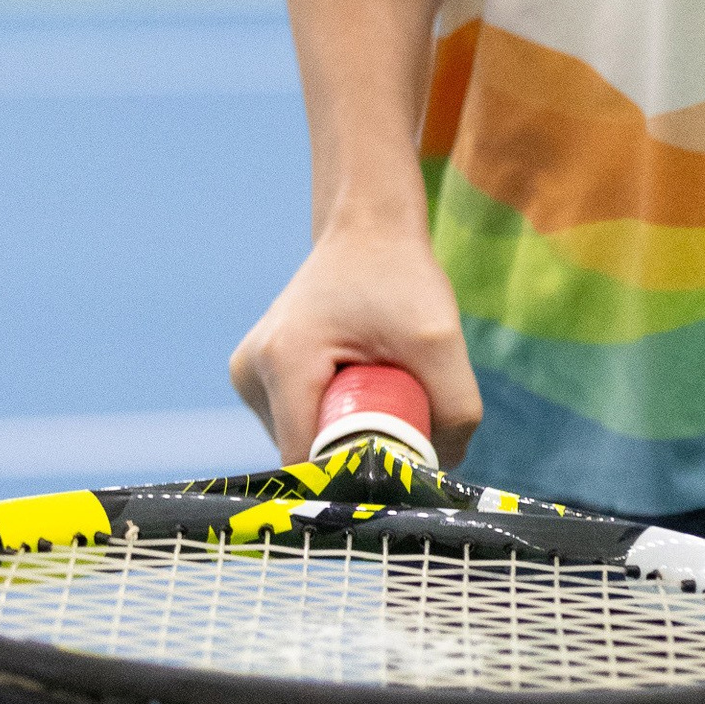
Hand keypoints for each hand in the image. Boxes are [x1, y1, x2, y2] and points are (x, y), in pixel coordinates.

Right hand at [230, 198, 484, 465]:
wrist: (368, 228)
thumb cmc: (401, 276)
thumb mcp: (441, 339)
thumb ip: (456, 408)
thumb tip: (443, 469)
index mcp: (283, 363)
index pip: (308, 461)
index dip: (353, 476)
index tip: (397, 466)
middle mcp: (251, 371)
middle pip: (304, 452)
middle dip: (353, 452)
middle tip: (400, 424)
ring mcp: (248, 373)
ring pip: (300, 438)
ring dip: (340, 434)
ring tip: (379, 395)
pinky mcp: (257, 374)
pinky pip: (296, 418)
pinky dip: (329, 417)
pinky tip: (357, 391)